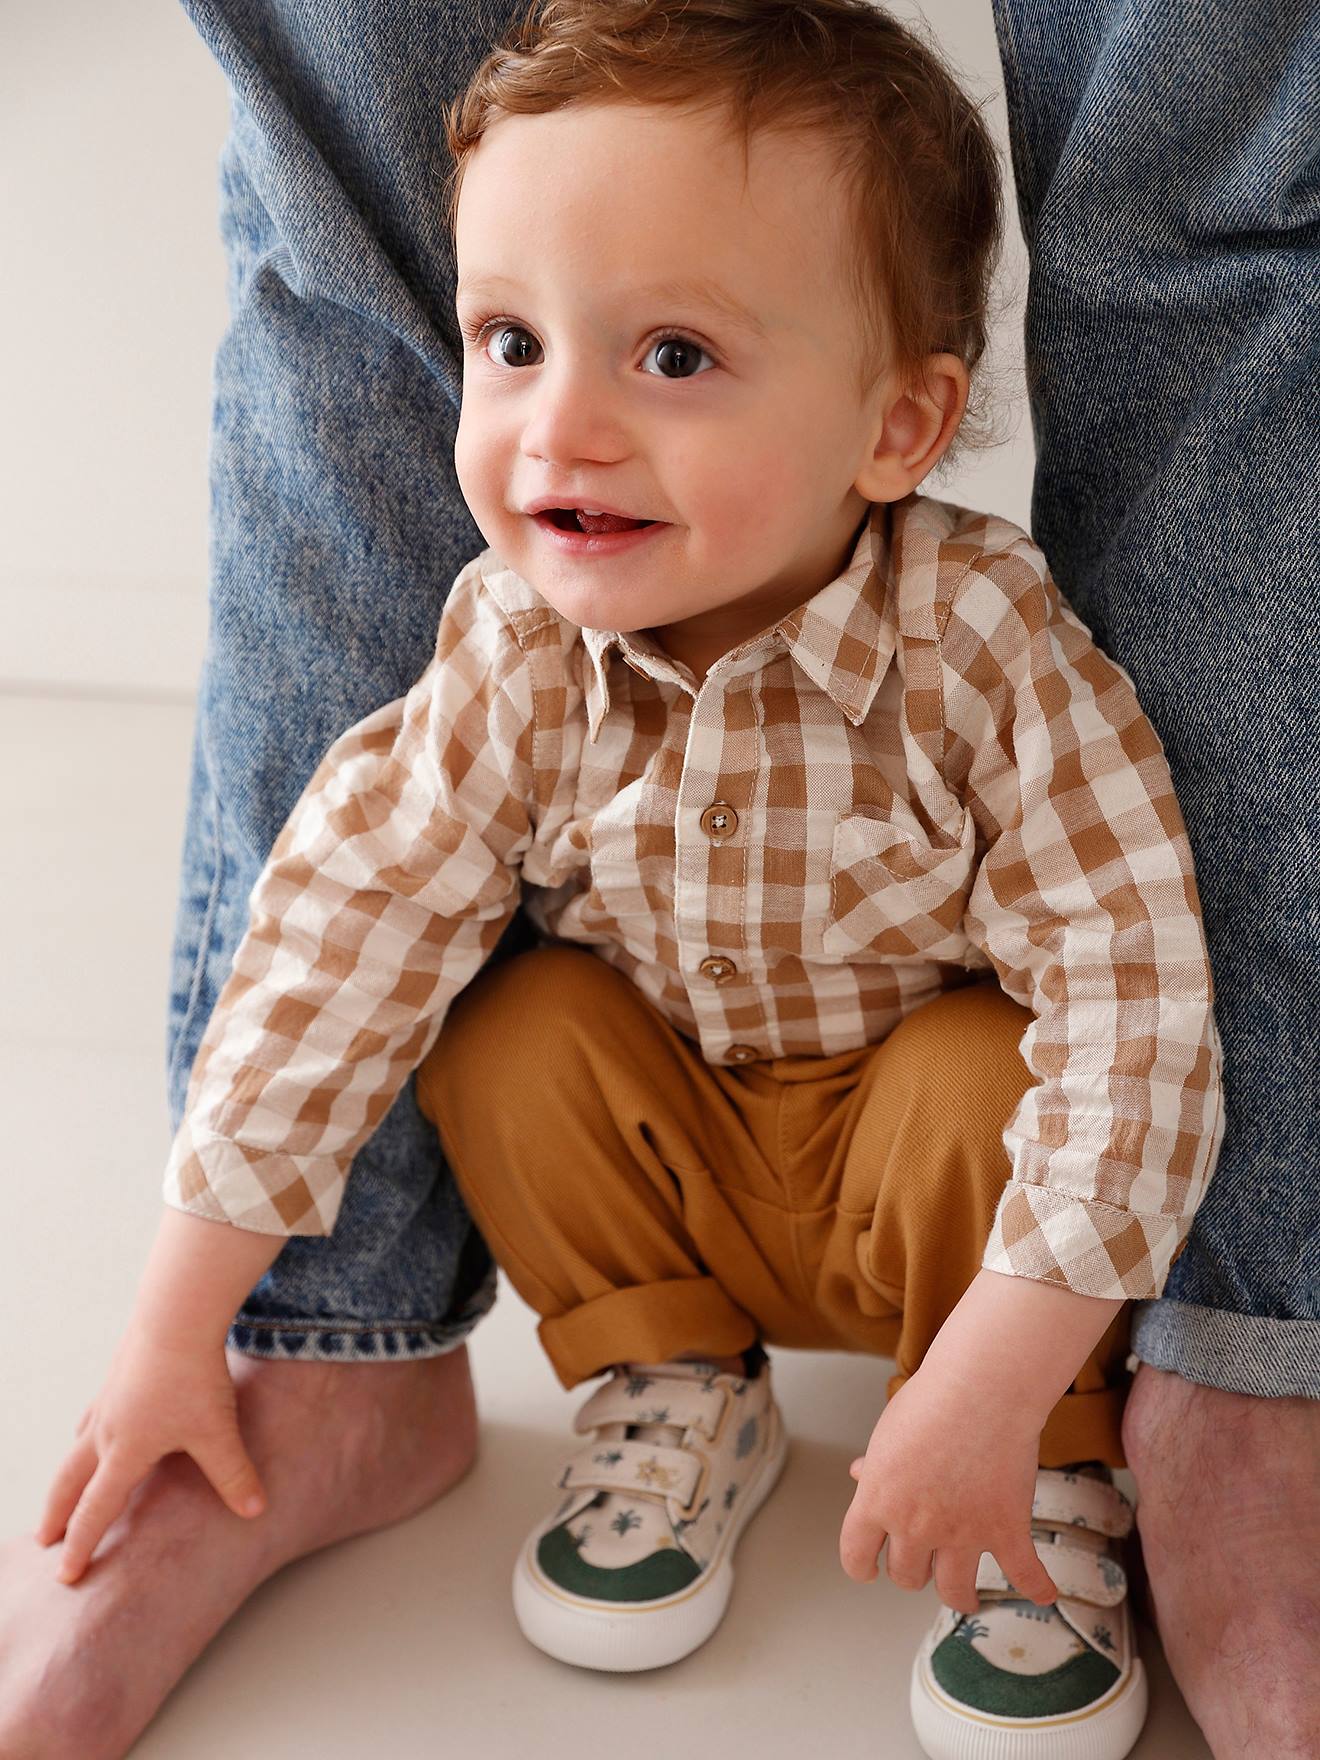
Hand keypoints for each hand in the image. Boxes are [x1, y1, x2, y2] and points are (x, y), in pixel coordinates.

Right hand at [34, 1325, 265, 1584]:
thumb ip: (233, 1475)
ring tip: (63, 1490)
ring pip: (77, 1446)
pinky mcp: (116, 1375)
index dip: (81, 1545)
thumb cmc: (194, 1376)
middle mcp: (106, 1430)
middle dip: (57, 1515)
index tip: (65, 1575)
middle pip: (70, 1481)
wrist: (176, 1315)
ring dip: (67, 1474)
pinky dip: (86, 1432)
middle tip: (43, 1540)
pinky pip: (93, 1413)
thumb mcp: (217, 1432)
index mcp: (125, 1452)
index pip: (97, 1510)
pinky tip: (92, 1427)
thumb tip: (255, 1511)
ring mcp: (108, 1400)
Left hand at [838, 1363, 1056, 1614]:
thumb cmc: (931, 1401)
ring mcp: (962, 1534)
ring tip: (966, 1595)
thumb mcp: (889, 1432)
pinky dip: (1037, 1588)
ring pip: (954, 1592)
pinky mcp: (1005, 1530)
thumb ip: (877, 1465)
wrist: (980, 1388)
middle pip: (907, 1576)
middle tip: (926, 1562)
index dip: (862, 1567)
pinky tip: (1043, 1594)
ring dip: (960, 1596)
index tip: (870, 1571)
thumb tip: (858, 1474)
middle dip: (915, 1571)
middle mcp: (916, 1526)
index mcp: (879, 1501)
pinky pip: (1023, 1574)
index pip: (856, 1556)